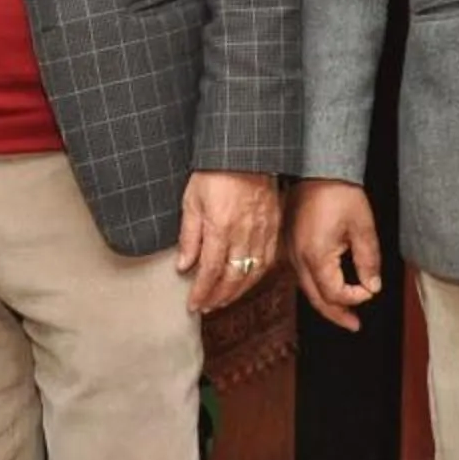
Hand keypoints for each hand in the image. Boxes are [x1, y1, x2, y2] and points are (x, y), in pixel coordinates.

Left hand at [175, 169, 279, 313]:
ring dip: (237, 292)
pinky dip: (256, 277)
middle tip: (206, 307)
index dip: (202, 292)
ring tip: (223, 300)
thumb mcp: (192, 201)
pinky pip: (268, 260)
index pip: (210, 271)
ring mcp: (263, 231)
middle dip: (218, 297)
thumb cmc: (215, 172)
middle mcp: (244, 234)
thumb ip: (189, 236)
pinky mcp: (274, 227)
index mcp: (221, 228)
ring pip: (253, 273)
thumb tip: (184, 266)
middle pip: (233, 278)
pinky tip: (246, 282)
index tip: (193, 304)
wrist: (246, 152)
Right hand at [288, 179, 383, 331]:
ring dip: (325, 304)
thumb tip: (373, 286)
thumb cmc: (339, 193)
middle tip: (354, 326)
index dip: (356, 297)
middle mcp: (298, 258)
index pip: (335, 293)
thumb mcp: (363, 227)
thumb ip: (369, 260)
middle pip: (316, 299)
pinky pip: (301, 276)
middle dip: (337, 315)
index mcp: (316, 255)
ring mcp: (290, 252)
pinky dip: (316, 288)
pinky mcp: (290, 246)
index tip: (371, 289)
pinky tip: (327, 290)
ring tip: (344, 314)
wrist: (316, 169)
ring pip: (307, 289)